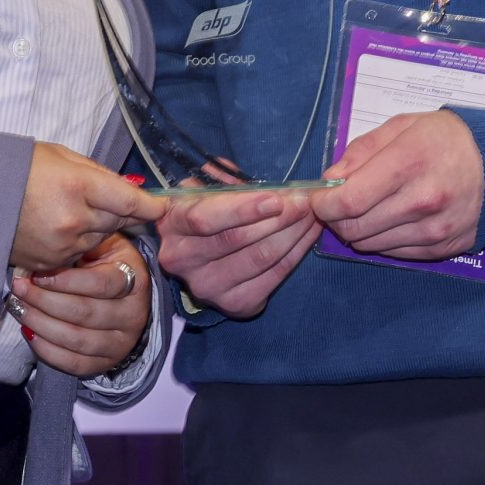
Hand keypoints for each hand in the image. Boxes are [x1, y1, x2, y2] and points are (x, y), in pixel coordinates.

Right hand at [11, 142, 165, 274]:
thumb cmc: (15, 168)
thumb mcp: (60, 156)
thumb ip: (98, 173)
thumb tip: (129, 190)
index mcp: (77, 185)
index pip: (130, 201)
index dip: (152, 205)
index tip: (164, 206)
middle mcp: (74, 220)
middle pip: (118, 220)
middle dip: (118, 210)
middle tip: (100, 197)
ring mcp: (62, 246)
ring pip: (100, 238)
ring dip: (96, 226)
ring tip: (68, 207)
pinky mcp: (50, 264)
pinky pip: (79, 254)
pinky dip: (76, 242)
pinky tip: (56, 225)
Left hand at [12, 233, 151, 378]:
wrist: (126, 299)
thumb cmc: (107, 266)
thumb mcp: (103, 247)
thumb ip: (81, 248)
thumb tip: (45, 254)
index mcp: (135, 281)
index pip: (100, 284)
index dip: (65, 281)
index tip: (37, 275)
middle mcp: (133, 315)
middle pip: (85, 313)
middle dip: (44, 301)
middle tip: (20, 289)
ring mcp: (122, 343)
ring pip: (77, 340)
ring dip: (41, 325)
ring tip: (19, 309)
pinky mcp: (107, 363)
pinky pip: (74, 363)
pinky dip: (48, 350)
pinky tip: (30, 333)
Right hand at [159, 184, 321, 317]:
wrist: (196, 257)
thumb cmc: (204, 212)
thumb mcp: (205, 188)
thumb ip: (226, 180)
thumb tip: (265, 185)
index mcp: (173, 225)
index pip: (207, 220)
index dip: (243, 209)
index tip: (276, 198)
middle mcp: (183, 260)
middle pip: (238, 240)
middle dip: (279, 217)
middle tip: (305, 201)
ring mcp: (208, 287)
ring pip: (261, 259)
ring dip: (293, 233)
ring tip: (312, 214)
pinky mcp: (235, 304)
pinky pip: (274, 277)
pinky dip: (297, 254)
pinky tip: (308, 235)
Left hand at [311, 108, 484, 260]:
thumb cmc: (446, 138)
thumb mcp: (402, 126)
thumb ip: (361, 151)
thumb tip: (330, 179)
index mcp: (409, 163)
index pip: (349, 201)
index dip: (323, 204)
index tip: (318, 198)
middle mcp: (423, 201)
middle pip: (355, 228)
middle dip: (335, 219)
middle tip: (337, 204)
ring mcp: (434, 230)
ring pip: (371, 245)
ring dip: (358, 231)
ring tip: (366, 209)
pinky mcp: (443, 249)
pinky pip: (394, 253)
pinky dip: (382, 240)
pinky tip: (391, 219)